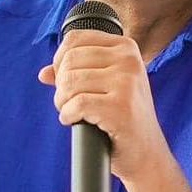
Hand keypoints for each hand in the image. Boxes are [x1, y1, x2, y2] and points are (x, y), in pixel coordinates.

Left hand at [37, 29, 171, 181]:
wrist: (147, 153)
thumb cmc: (124, 118)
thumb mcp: (106, 87)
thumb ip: (77, 75)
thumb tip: (44, 73)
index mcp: (125, 47)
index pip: (75, 39)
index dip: (59, 61)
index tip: (65, 81)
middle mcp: (129, 60)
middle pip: (69, 61)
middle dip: (61, 85)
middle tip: (69, 103)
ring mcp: (127, 82)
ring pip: (70, 82)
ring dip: (62, 102)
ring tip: (73, 113)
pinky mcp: (121, 107)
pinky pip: (77, 104)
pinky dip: (68, 115)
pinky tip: (76, 121)